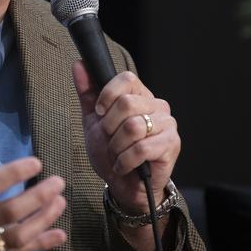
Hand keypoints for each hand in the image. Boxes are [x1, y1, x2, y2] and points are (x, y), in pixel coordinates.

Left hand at [72, 60, 179, 214]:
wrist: (124, 185)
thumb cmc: (112, 152)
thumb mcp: (94, 121)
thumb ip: (87, 92)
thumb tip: (78, 64)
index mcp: (140, 95)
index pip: (127, 78)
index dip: (108, 95)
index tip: (100, 113)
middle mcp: (157, 106)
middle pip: (127, 103)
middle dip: (109, 127)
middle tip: (110, 140)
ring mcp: (167, 125)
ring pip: (133, 127)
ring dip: (116, 147)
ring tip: (117, 154)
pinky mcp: (171, 145)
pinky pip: (141, 148)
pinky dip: (125, 161)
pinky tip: (124, 165)